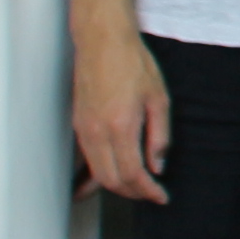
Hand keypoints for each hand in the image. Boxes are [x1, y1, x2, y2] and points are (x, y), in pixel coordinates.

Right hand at [75, 26, 173, 203]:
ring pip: (96, 174)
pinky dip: (96, 175)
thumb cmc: (132, 63)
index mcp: (121, 126)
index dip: (148, 191)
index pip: (133, 174)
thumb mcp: (158, 98)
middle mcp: (98, 132)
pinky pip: (86, 160)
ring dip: (116, 186)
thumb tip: (157, 166)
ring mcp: (84, 130)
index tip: (160, 196)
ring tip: (135, 187)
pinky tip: (103, 181)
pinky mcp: (78, 125)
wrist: (102, 42)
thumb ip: (159, 136)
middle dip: (133, 193)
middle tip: (151, 193)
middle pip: (112, 181)